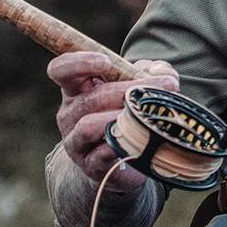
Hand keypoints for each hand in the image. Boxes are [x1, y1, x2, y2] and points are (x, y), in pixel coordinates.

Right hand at [48, 51, 179, 194]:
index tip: (106, 61)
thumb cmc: (127, 113)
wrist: (123, 158)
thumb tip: (164, 72)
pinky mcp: (89, 164)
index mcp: (76, 88)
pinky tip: (139, 140)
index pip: (60, 70)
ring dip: (120, 117)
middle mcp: (70, 113)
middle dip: (128, 89)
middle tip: (165, 85)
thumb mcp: (137, 86)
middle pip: (90, 98)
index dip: (79, 62)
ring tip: (146, 114)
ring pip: (89, 126)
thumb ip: (151, 72)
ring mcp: (75, 140)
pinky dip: (121, 145)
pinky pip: (101, 154)